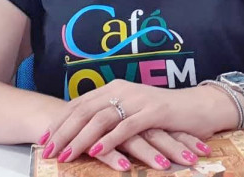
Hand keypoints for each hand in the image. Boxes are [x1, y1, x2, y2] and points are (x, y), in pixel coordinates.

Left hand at [39, 80, 231, 167]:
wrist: (200, 107)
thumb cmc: (165, 114)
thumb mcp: (132, 112)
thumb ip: (110, 117)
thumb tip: (85, 133)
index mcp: (114, 88)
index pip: (79, 104)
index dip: (59, 122)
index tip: (43, 139)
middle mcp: (122, 90)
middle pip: (84, 110)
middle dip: (63, 131)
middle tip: (47, 150)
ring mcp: (138, 100)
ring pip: (101, 118)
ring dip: (81, 138)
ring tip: (66, 154)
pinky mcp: (154, 113)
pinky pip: (126, 127)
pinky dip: (110, 139)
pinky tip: (97, 151)